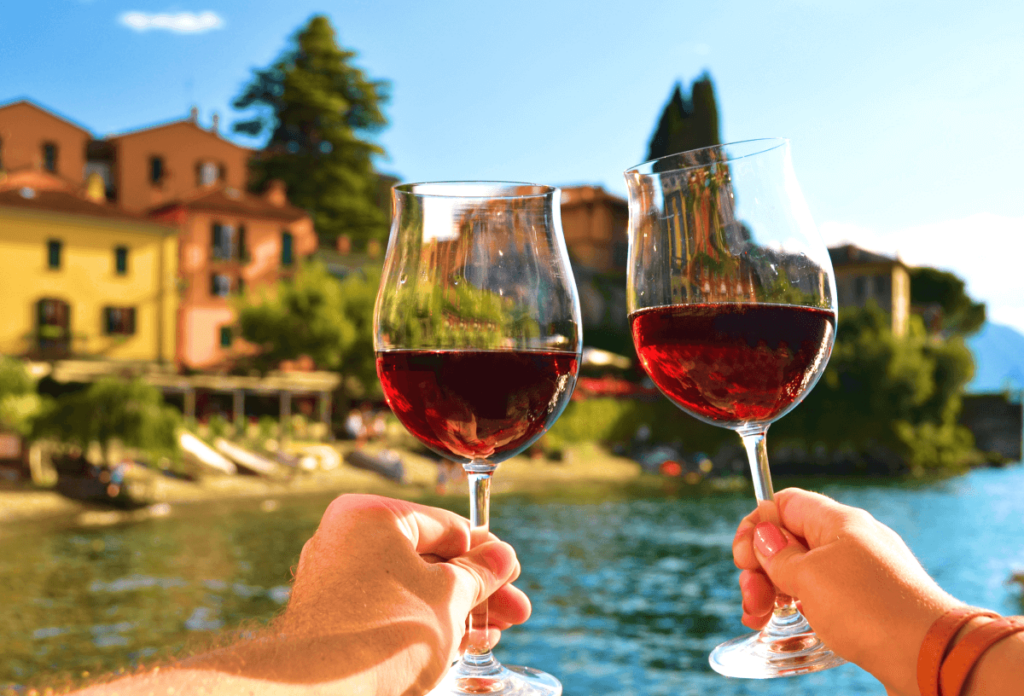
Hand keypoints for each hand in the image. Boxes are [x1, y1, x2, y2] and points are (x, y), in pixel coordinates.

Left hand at [264, 493, 530, 692]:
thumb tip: (502, 556)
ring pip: (414, 589)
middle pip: (431, 560)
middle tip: (516, 608)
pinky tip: (465, 642)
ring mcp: (338, 582)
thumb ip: (480, 573)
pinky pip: (392, 611)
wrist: (323, 693)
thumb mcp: (449, 597)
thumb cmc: (387, 633)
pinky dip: (428, 623)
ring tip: (496, 630)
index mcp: (370, 516)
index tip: (512, 571)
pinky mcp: (335, 619)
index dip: (486, 552)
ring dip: (460, 609)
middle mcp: (347, 541)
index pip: (445, 526)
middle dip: (477, 588)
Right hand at [732, 488, 959, 695]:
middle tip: (752, 600)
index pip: (784, 503)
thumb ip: (778, 554)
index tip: (744, 559)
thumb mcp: (809, 577)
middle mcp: (852, 542)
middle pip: (790, 540)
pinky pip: (825, 598)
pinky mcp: (871, 605)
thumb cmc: (871, 610)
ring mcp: (863, 574)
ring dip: (774, 593)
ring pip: (805, 573)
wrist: (932, 657)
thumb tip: (764, 535)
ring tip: (760, 621)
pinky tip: (787, 630)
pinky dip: (801, 609)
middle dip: (761, 569)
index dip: (756, 526)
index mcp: (838, 521)